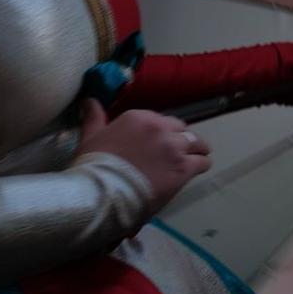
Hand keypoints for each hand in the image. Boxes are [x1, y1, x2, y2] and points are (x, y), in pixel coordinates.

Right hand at [75, 100, 209, 212]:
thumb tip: (89, 100)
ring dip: (196, 150)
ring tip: (195, 158)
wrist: (101, 192)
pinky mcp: (183, 168)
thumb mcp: (90, 137)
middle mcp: (161, 128)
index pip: (161, 120)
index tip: (158, 143)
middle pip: (181, 130)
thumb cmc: (93, 166)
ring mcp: (174, 147)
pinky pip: (202, 162)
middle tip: (177, 152)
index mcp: (139, 117)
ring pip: (196, 143)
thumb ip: (94, 118)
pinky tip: (198, 169)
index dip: (162, 133)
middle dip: (181, 140)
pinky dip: (201, 164)